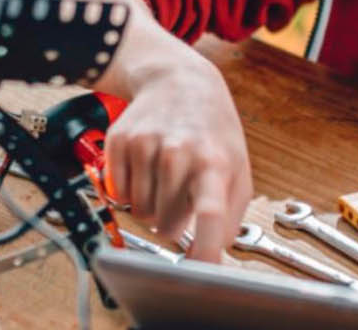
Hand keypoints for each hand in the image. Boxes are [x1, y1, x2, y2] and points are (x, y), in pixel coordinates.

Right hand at [102, 52, 252, 261]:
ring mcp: (146, 146)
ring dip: (152, 205)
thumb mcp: (238, 166)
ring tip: (167, 175)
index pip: (209, 213)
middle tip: (183, 192)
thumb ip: (231, 214)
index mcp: (214, 162)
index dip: (203, 250)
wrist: (178, 81)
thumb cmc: (212, 129)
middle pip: (165, 225)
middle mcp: (178, 153)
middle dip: (173, 220)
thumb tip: (213, 255)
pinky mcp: (120, 142)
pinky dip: (132, 190)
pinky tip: (147, 167)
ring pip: (140, 213)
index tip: (200, 276)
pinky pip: (119, 194)